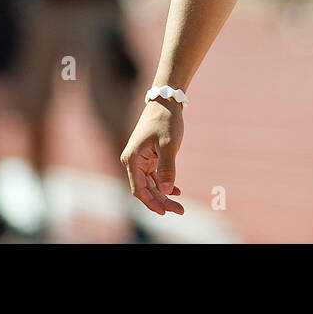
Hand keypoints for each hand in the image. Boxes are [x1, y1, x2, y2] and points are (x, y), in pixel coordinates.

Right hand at [120, 98, 185, 214]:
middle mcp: (133, 162)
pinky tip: (176, 190)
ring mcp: (140, 160)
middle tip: (180, 210)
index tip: (165, 212)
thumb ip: (167, 168)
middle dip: (161, 201)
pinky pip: (154, 176)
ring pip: (150, 184)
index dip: (151, 203)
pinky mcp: (148, 157)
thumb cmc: (165, 121)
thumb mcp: (169, 144)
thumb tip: (166, 190)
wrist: (166, 101)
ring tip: (179, 205)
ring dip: (163, 194)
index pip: (139, 189)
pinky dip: (164, 184)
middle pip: (145, 189)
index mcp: (132, 160)